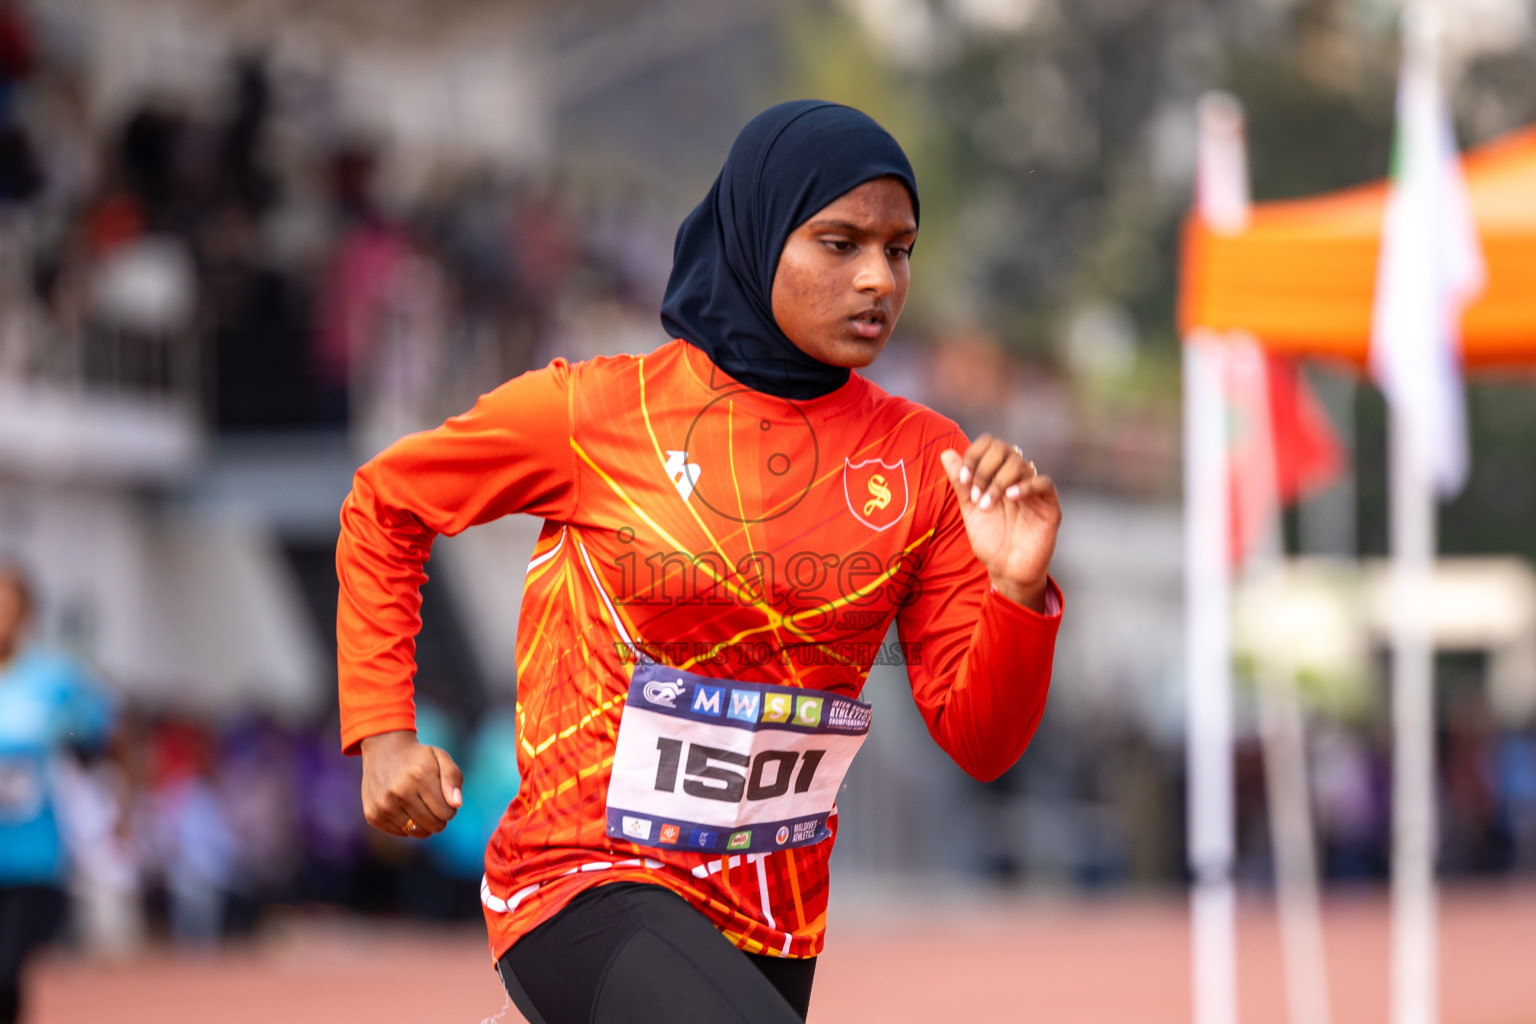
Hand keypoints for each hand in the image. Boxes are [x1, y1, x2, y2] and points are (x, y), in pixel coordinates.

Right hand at [360, 730, 463, 838]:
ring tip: (419, 805)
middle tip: (432, 803)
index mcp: (420, 776)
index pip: (447, 812)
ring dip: (423, 823)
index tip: (443, 797)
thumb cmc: (418, 758)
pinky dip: (406, 825)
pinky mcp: (372, 815)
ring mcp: (384, 805)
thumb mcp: (441, 758)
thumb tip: (456, 804)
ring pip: (418, 832)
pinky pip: (401, 832)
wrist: (383, 751)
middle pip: (434, 825)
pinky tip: (402, 807)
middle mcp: (400, 792)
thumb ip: (453, 778)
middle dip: (438, 817)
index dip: (450, 807)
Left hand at [939, 436, 1060, 611]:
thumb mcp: (969, 509)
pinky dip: (1027, 486)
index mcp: (998, 474)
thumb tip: (946, 453)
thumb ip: (960, 482)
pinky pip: (1044, 484)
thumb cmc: (990, 539)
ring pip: (1021, 464)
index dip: (974, 455)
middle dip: (984, 469)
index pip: (990, 444)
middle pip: (1004, 449)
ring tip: (987, 505)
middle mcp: (1017, 477)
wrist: (1005, 569)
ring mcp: (1034, 490)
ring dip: (998, 482)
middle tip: (975, 495)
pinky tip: (1010, 497)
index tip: (963, 480)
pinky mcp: (1050, 505)